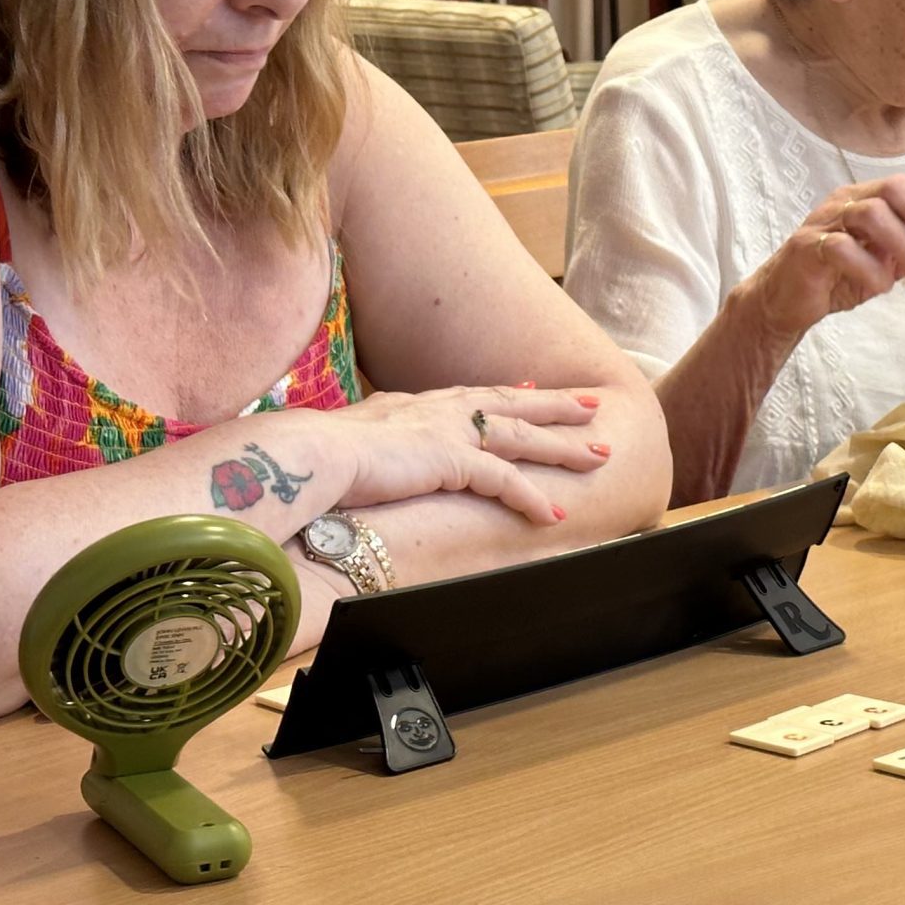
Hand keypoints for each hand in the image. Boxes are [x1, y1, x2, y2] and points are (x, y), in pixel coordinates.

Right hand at [322, 384, 610, 522]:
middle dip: (556, 407)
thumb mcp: (352, 438)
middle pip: (512, 406)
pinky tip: (555, 514)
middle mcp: (440, 410)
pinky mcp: (451, 460)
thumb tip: (362, 445)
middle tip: (593, 406)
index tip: (537, 390)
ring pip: (523, 437)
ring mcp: (448, 432)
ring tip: (599, 456)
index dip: (510, 395)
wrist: (305, 454)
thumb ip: (370, 438)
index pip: (475, 395)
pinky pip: (504, 480)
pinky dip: (532, 497)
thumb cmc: (316, 454)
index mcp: (418, 405)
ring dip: (564, 447)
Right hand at [748, 173, 904, 338]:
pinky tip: (883, 287)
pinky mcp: (806, 247)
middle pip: (897, 189)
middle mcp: (850, 199)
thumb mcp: (896, 262)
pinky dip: (869, 268)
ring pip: (872, 215)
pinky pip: (840, 247)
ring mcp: (826, 220)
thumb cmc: (844, 274)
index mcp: (873, 196)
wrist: (788, 300)